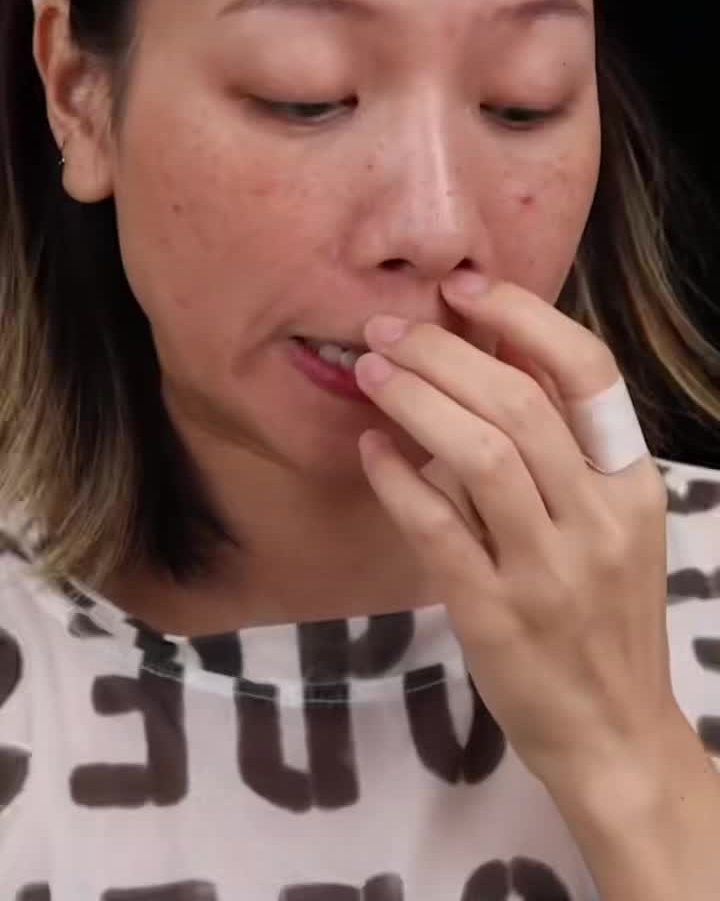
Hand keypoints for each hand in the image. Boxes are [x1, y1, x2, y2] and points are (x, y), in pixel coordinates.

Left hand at [354, 277, 676, 797]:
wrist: (615, 732)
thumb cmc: (604, 613)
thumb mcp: (609, 523)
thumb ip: (561, 446)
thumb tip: (492, 351)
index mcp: (632, 483)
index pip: (589, 372)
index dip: (522, 316)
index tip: (463, 288)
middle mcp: (597, 519)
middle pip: (519, 404)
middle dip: (443, 352)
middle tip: (387, 329)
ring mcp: (548, 570)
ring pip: (479, 456)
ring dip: (415, 401)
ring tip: (371, 371)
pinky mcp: (495, 615)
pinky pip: (436, 528)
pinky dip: (397, 477)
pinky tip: (371, 447)